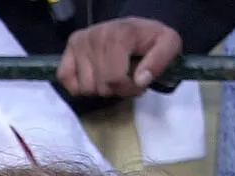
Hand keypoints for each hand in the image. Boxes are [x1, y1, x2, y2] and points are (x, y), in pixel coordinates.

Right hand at [56, 17, 181, 97]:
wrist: (135, 27)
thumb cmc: (150, 39)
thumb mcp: (168, 45)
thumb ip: (159, 62)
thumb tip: (140, 81)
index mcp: (119, 35)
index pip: (115, 80)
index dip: (129, 90)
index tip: (139, 85)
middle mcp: (95, 36)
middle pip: (101, 86)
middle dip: (116, 90)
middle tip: (126, 80)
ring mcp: (80, 42)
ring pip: (86, 87)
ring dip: (100, 89)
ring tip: (112, 76)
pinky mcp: (70, 48)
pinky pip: (66, 78)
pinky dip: (79, 85)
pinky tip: (93, 77)